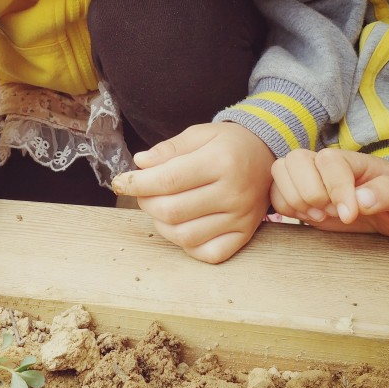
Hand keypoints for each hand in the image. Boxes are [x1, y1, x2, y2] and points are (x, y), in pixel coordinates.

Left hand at [112, 122, 273, 263]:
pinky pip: (207, 253)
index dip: (137, 183)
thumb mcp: (200, 134)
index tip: (120, 182)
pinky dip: (187, 245)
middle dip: (146, 202)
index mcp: (221, 161)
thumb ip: (169, 149)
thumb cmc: (228, 145)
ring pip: (185, 236)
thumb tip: (141, 163)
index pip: (168, 179)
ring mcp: (241, 218)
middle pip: (172, 210)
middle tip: (144, 192)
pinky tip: (183, 225)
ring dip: (162, 224)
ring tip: (162, 207)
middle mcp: (233, 193)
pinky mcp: (244, 235)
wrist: (267, 156)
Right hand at [270, 148, 388, 237]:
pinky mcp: (301, 196)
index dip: (335, 188)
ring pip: (280, 171)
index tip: (351, 215)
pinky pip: (276, 194)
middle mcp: (328, 166)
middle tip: (332, 212)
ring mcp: (312, 179)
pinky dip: (286, 208)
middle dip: (309, 192)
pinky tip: (310, 218)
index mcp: (355, 160)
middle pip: (296, 158)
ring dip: (295, 199)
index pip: (330, 162)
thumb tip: (361, 199)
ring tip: (320, 216)